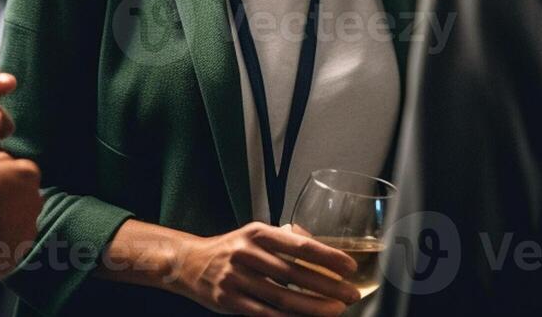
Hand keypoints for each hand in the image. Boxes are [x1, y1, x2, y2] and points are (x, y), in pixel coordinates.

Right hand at [176, 221, 358, 315]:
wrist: (190, 263)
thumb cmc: (231, 248)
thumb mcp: (255, 234)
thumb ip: (285, 239)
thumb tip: (320, 248)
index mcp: (258, 233)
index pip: (300, 245)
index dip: (328, 257)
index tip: (350, 267)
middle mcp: (247, 253)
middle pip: (295, 274)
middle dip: (328, 286)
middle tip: (351, 294)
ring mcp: (237, 278)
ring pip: (283, 297)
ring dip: (314, 307)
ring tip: (336, 310)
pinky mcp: (230, 301)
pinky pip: (266, 314)